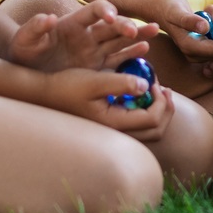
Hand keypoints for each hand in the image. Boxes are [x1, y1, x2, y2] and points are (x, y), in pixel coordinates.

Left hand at [7, 0, 154, 72]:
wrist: (25, 73)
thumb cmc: (24, 53)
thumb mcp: (24, 40)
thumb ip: (35, 27)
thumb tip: (49, 18)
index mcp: (73, 23)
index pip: (94, 10)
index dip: (104, 10)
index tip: (110, 16)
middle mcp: (88, 34)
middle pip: (112, 24)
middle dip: (124, 24)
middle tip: (134, 30)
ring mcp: (95, 50)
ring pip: (121, 39)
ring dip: (137, 33)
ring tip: (154, 30)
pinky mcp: (97, 66)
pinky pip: (118, 58)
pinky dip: (131, 53)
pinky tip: (145, 50)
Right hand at [35, 66, 170, 140]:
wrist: (47, 94)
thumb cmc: (68, 85)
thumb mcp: (95, 79)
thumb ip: (120, 83)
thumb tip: (146, 87)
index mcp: (113, 123)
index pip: (151, 119)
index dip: (160, 100)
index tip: (154, 81)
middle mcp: (116, 133)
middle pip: (156, 131)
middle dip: (166, 109)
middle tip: (164, 89)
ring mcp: (114, 131)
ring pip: (150, 131)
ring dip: (159, 111)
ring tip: (157, 91)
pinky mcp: (112, 126)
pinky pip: (139, 126)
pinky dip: (148, 112)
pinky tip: (142, 95)